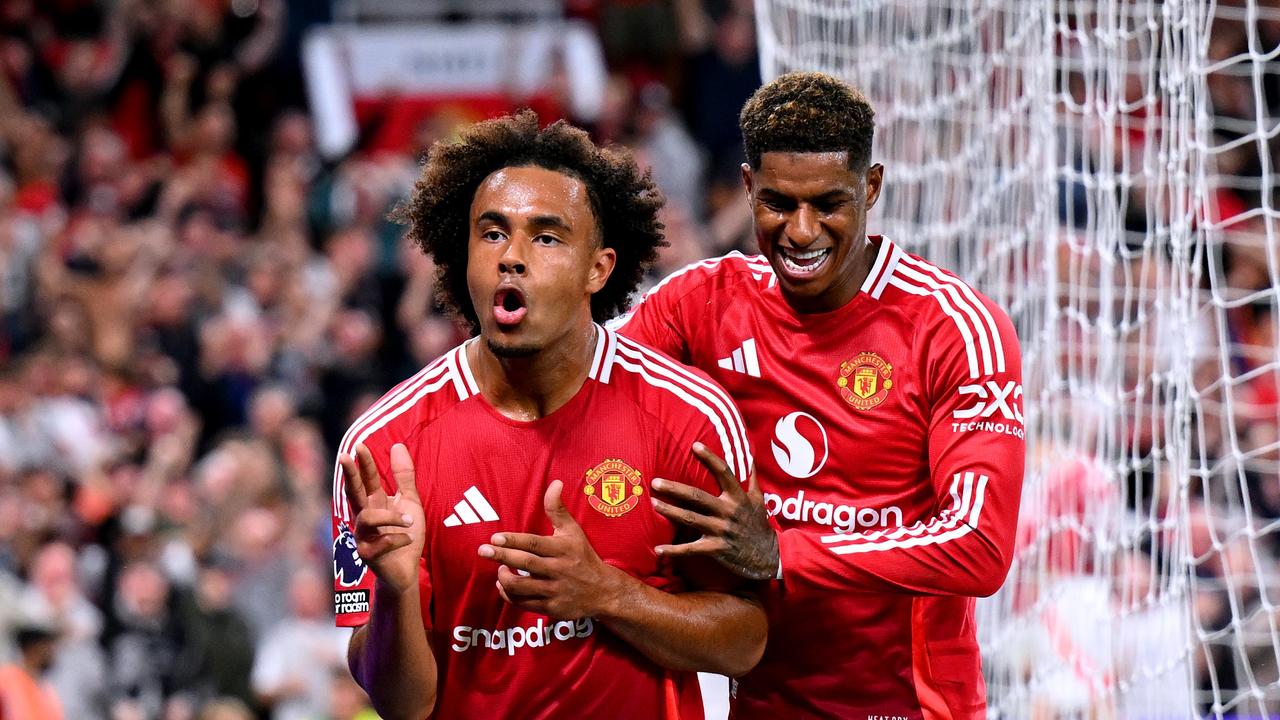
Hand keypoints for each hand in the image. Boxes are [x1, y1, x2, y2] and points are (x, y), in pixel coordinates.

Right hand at [340, 443, 425, 593]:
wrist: (406, 570)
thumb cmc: (404, 535)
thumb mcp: (409, 502)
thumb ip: (403, 477)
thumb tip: (397, 445)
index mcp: (374, 503)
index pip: (367, 480)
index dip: (364, 464)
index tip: (359, 446)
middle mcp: (364, 518)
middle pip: (353, 493)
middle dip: (349, 475)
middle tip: (345, 456)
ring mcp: (362, 536)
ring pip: (367, 518)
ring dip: (391, 516)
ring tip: (409, 521)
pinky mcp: (367, 555)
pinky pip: (382, 541)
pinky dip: (398, 538)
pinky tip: (407, 541)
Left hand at [478, 480, 625, 619]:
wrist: (604, 592)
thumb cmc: (583, 556)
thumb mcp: (573, 531)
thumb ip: (557, 509)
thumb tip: (555, 482)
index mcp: (563, 549)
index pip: (534, 543)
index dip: (513, 540)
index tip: (495, 537)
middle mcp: (559, 569)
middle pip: (525, 563)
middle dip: (501, 556)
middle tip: (483, 550)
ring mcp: (555, 590)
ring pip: (522, 586)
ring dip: (504, 578)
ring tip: (499, 569)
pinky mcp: (552, 608)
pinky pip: (524, 603)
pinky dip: (509, 596)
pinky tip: (503, 586)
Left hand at [651, 442, 779, 580]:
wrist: (769, 556)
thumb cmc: (760, 525)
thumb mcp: (759, 500)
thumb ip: (752, 479)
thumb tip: (749, 458)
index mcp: (738, 497)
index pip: (724, 472)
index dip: (710, 458)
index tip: (694, 445)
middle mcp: (728, 511)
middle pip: (697, 496)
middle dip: (675, 489)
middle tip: (655, 482)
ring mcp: (721, 530)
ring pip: (690, 519)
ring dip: (669, 511)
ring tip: (653, 503)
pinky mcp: (716, 548)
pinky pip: (691, 549)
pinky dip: (674, 551)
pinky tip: (658, 549)